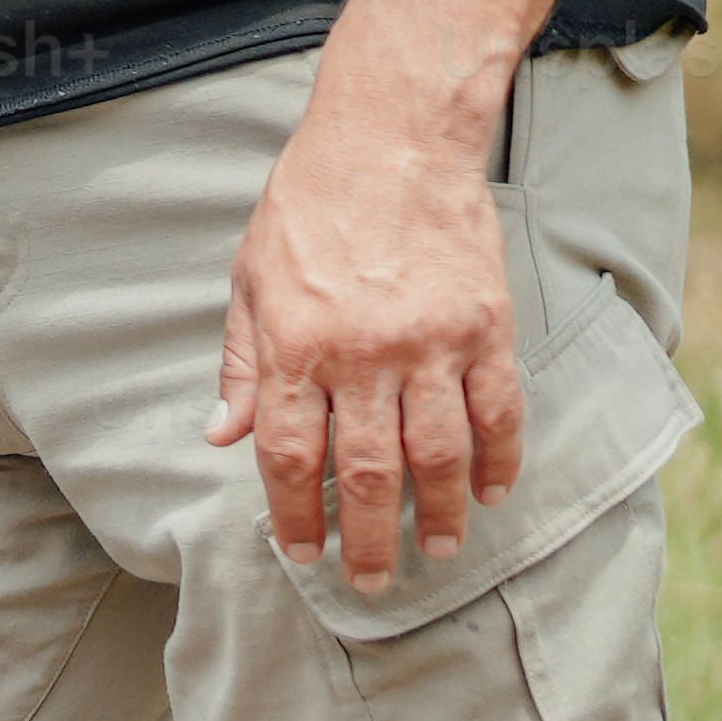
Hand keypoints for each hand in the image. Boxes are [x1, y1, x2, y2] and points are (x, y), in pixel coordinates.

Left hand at [209, 112, 523, 588]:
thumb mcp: (249, 279)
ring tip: (435, 549)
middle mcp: (363, 354)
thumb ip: (242, 364)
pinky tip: (491, 491)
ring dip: (439, 513)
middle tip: (371, 581)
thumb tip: (221, 435)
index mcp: (296, 346)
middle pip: (368, 473)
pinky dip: (499, 458)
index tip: (302, 552)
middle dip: (368, 538)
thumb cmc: (309, 206)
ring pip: (439, 454)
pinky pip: (499, 410)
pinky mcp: (486, 325)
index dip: (295, 515)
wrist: (392, 139)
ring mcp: (431, 342)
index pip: (292, 456)